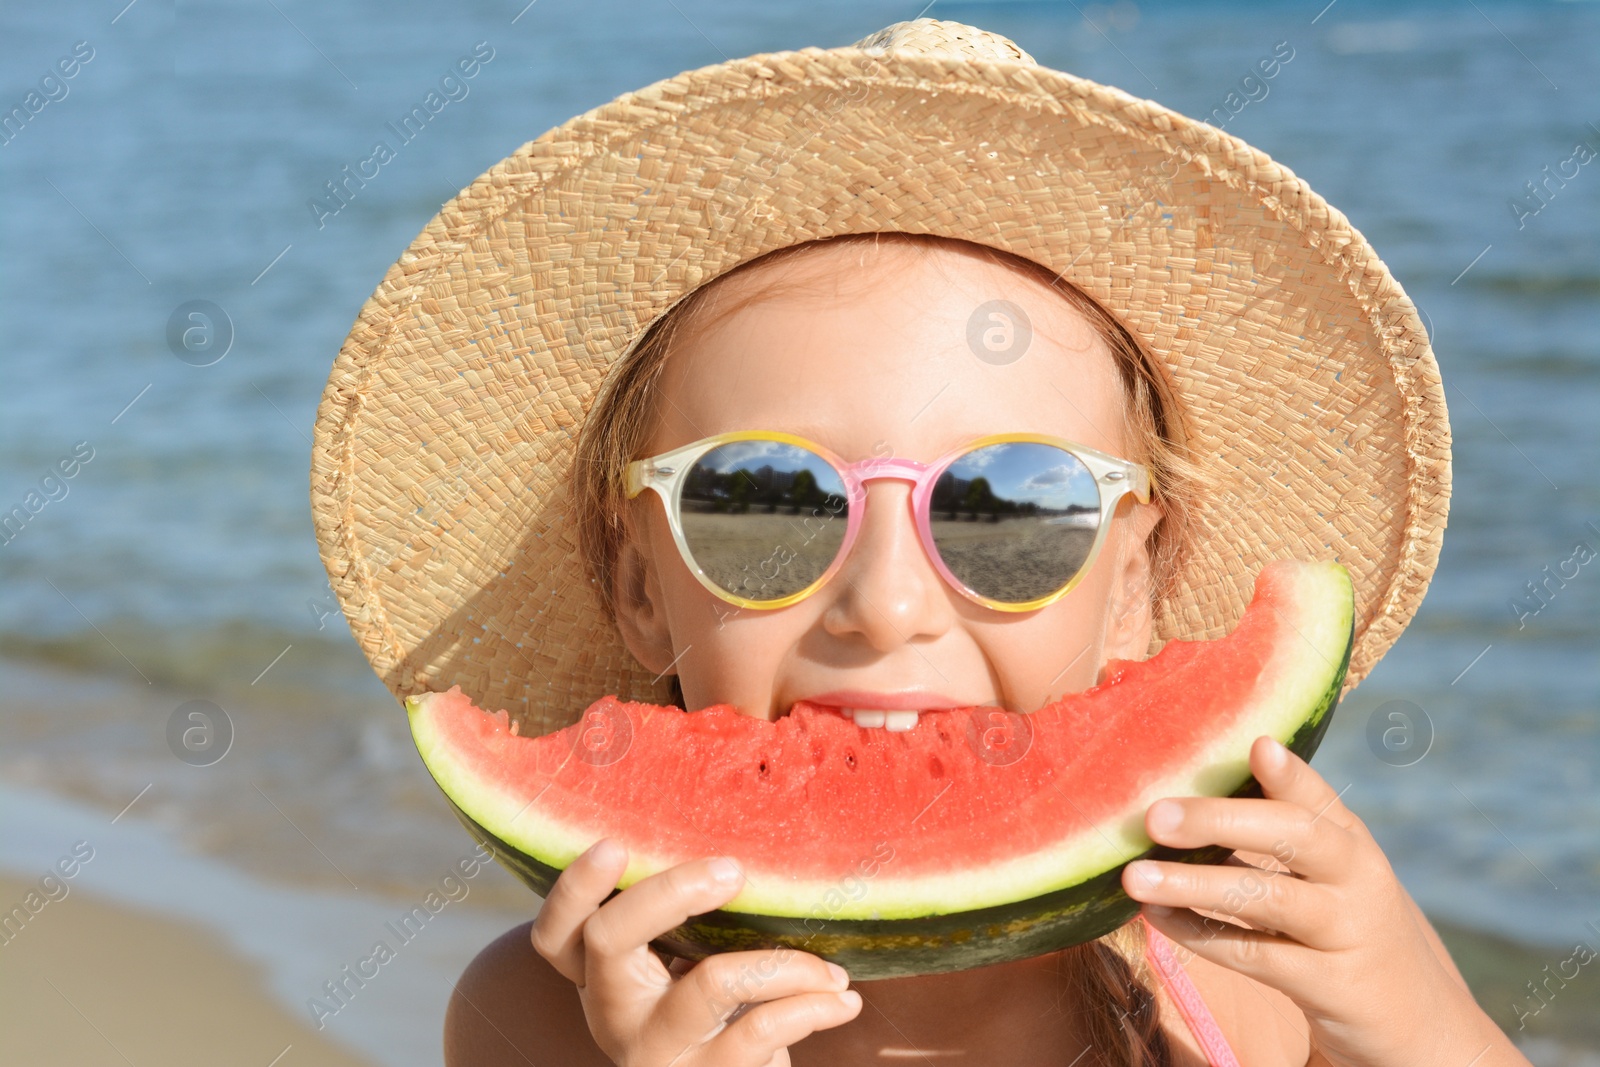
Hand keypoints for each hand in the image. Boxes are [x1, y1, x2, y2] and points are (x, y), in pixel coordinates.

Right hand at [530, 839, 862, 1065]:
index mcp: (602, 977)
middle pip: (608, 939)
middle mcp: (614, 1014)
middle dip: (669, 892)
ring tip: (832, 969)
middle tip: (733, 870)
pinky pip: (760, 1029)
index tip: (614, 844)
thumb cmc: (723, 1018)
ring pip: (708, 982)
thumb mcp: (690, 968)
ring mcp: (657, 1050)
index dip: (573, 888)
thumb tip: (747, 845)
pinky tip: (843, 999)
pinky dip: (811, 1006)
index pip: (557, 933)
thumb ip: (691, 922)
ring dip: (786, 965)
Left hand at [1120, 735, 1529, 1066]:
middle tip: (1155, 816)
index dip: (1289, 773)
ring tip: (1135, 877)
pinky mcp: (1329, 985)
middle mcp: (1355, 878)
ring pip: (1266, 899)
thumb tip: (1183, 794)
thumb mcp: (1329, 873)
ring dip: (1195, 885)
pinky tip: (1158, 918)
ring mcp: (1345, 932)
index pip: (1317, 796)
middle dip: (1220, 822)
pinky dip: (1200, 935)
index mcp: (1349, 838)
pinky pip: (1254, 955)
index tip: (1256, 746)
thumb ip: (1276, 831)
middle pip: (1292, 837)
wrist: (1416, 1020)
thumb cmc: (1345, 925)